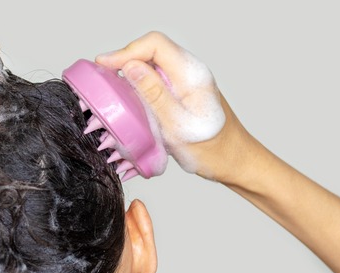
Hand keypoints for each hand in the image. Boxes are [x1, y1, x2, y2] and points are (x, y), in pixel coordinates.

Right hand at [96, 32, 256, 182]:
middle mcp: (190, 72)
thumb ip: (154, 94)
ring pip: (153, 64)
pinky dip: (140, 84)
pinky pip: (158, 80)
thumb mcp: (178, 126)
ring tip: (111, 86)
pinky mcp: (183, 93)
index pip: (155, 44)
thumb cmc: (213, 151)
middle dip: (125, 59)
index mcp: (192, 74)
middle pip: (152, 50)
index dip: (126, 51)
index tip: (105, 65)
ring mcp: (187, 82)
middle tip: (103, 77)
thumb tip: (130, 67)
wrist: (236, 162)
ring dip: (131, 72)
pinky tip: (129, 98)